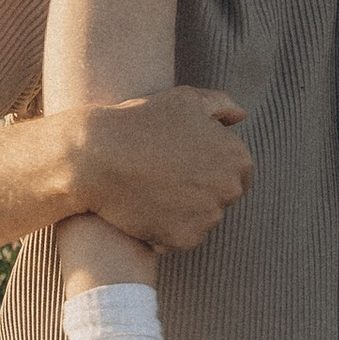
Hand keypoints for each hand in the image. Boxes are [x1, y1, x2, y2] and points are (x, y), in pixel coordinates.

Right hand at [69, 88, 252, 252]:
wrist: (97, 156)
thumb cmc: (141, 122)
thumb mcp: (185, 99)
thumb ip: (221, 105)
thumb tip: (240, 115)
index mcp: (237, 158)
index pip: (239, 174)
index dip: (211, 168)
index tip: (184, 164)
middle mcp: (229, 190)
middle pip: (221, 198)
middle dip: (200, 190)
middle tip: (164, 176)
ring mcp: (208, 217)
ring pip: (202, 220)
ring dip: (183, 211)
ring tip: (151, 190)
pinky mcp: (185, 240)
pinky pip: (181, 239)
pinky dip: (166, 231)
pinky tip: (145, 209)